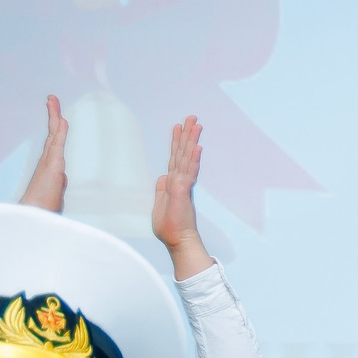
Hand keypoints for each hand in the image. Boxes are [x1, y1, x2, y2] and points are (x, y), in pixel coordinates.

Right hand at [16, 96, 67, 211]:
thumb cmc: (43, 208)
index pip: (54, 142)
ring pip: (54, 135)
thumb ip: (58, 183)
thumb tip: (61, 177)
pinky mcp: (52, 167)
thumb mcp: (55, 194)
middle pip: (53, 133)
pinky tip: (62, 120)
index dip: (56, 127)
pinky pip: (58, 145)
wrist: (35, 217)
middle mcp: (47, 160)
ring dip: (55, 117)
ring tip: (53, 101)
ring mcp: (49, 162)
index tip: (58, 116)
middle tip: (52, 99)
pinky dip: (60, 132)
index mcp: (49, 165)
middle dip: (53, 115)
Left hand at [150, 116, 215, 278]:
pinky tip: (197, 147)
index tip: (179, 126)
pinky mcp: (183, 191)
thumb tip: (163, 176)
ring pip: (187, 158)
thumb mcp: (160, 203)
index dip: (177, 141)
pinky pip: (189, 171)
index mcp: (173, 182)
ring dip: (191, 140)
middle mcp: (180, 180)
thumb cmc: (169, 227)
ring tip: (196, 124)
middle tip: (192, 116)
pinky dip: (193, 159)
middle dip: (187, 134)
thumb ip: (162, 188)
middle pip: (183, 152)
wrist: (177, 241)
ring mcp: (183, 185)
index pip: (176, 157)